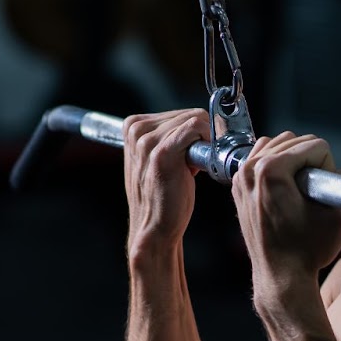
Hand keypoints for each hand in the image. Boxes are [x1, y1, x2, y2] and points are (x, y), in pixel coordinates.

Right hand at [122, 109, 210, 255]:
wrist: (155, 227)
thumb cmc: (162, 195)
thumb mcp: (156, 158)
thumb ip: (169, 137)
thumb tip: (200, 123)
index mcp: (132, 126)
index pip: (178, 112)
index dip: (194, 132)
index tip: (194, 153)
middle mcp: (137, 129)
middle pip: (188, 114)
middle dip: (199, 138)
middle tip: (193, 165)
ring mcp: (147, 141)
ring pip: (195, 120)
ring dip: (203, 144)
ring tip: (190, 170)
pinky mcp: (163, 153)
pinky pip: (196, 128)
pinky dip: (207, 142)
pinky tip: (199, 165)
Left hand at [231, 132, 340, 294]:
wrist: (282, 276)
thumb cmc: (306, 250)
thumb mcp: (338, 214)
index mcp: (271, 170)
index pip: (315, 146)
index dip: (328, 167)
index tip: (322, 192)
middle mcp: (251, 169)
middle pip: (295, 141)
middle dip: (311, 161)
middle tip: (314, 192)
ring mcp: (241, 177)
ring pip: (277, 144)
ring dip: (294, 159)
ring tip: (301, 187)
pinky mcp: (238, 186)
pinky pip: (259, 157)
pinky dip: (275, 163)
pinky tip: (285, 184)